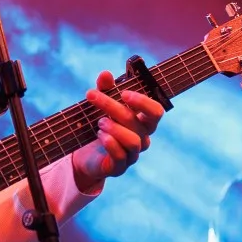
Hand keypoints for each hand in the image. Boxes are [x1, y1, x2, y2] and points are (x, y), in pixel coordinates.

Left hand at [71, 71, 165, 191]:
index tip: (124, 93)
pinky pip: (121, 157)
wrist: (85, 155)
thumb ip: (105, 89)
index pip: (156, 111)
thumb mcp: (101, 105)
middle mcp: (142, 138)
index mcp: (143, 122)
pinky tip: (100, 135)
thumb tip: (105, 74)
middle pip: (137, 121)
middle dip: (113, 106)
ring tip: (99, 122)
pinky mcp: (119, 167)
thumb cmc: (101, 126)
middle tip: (93, 96)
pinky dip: (110, 143)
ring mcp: (132, 154)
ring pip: (133, 141)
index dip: (143, 102)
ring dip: (114, 128)